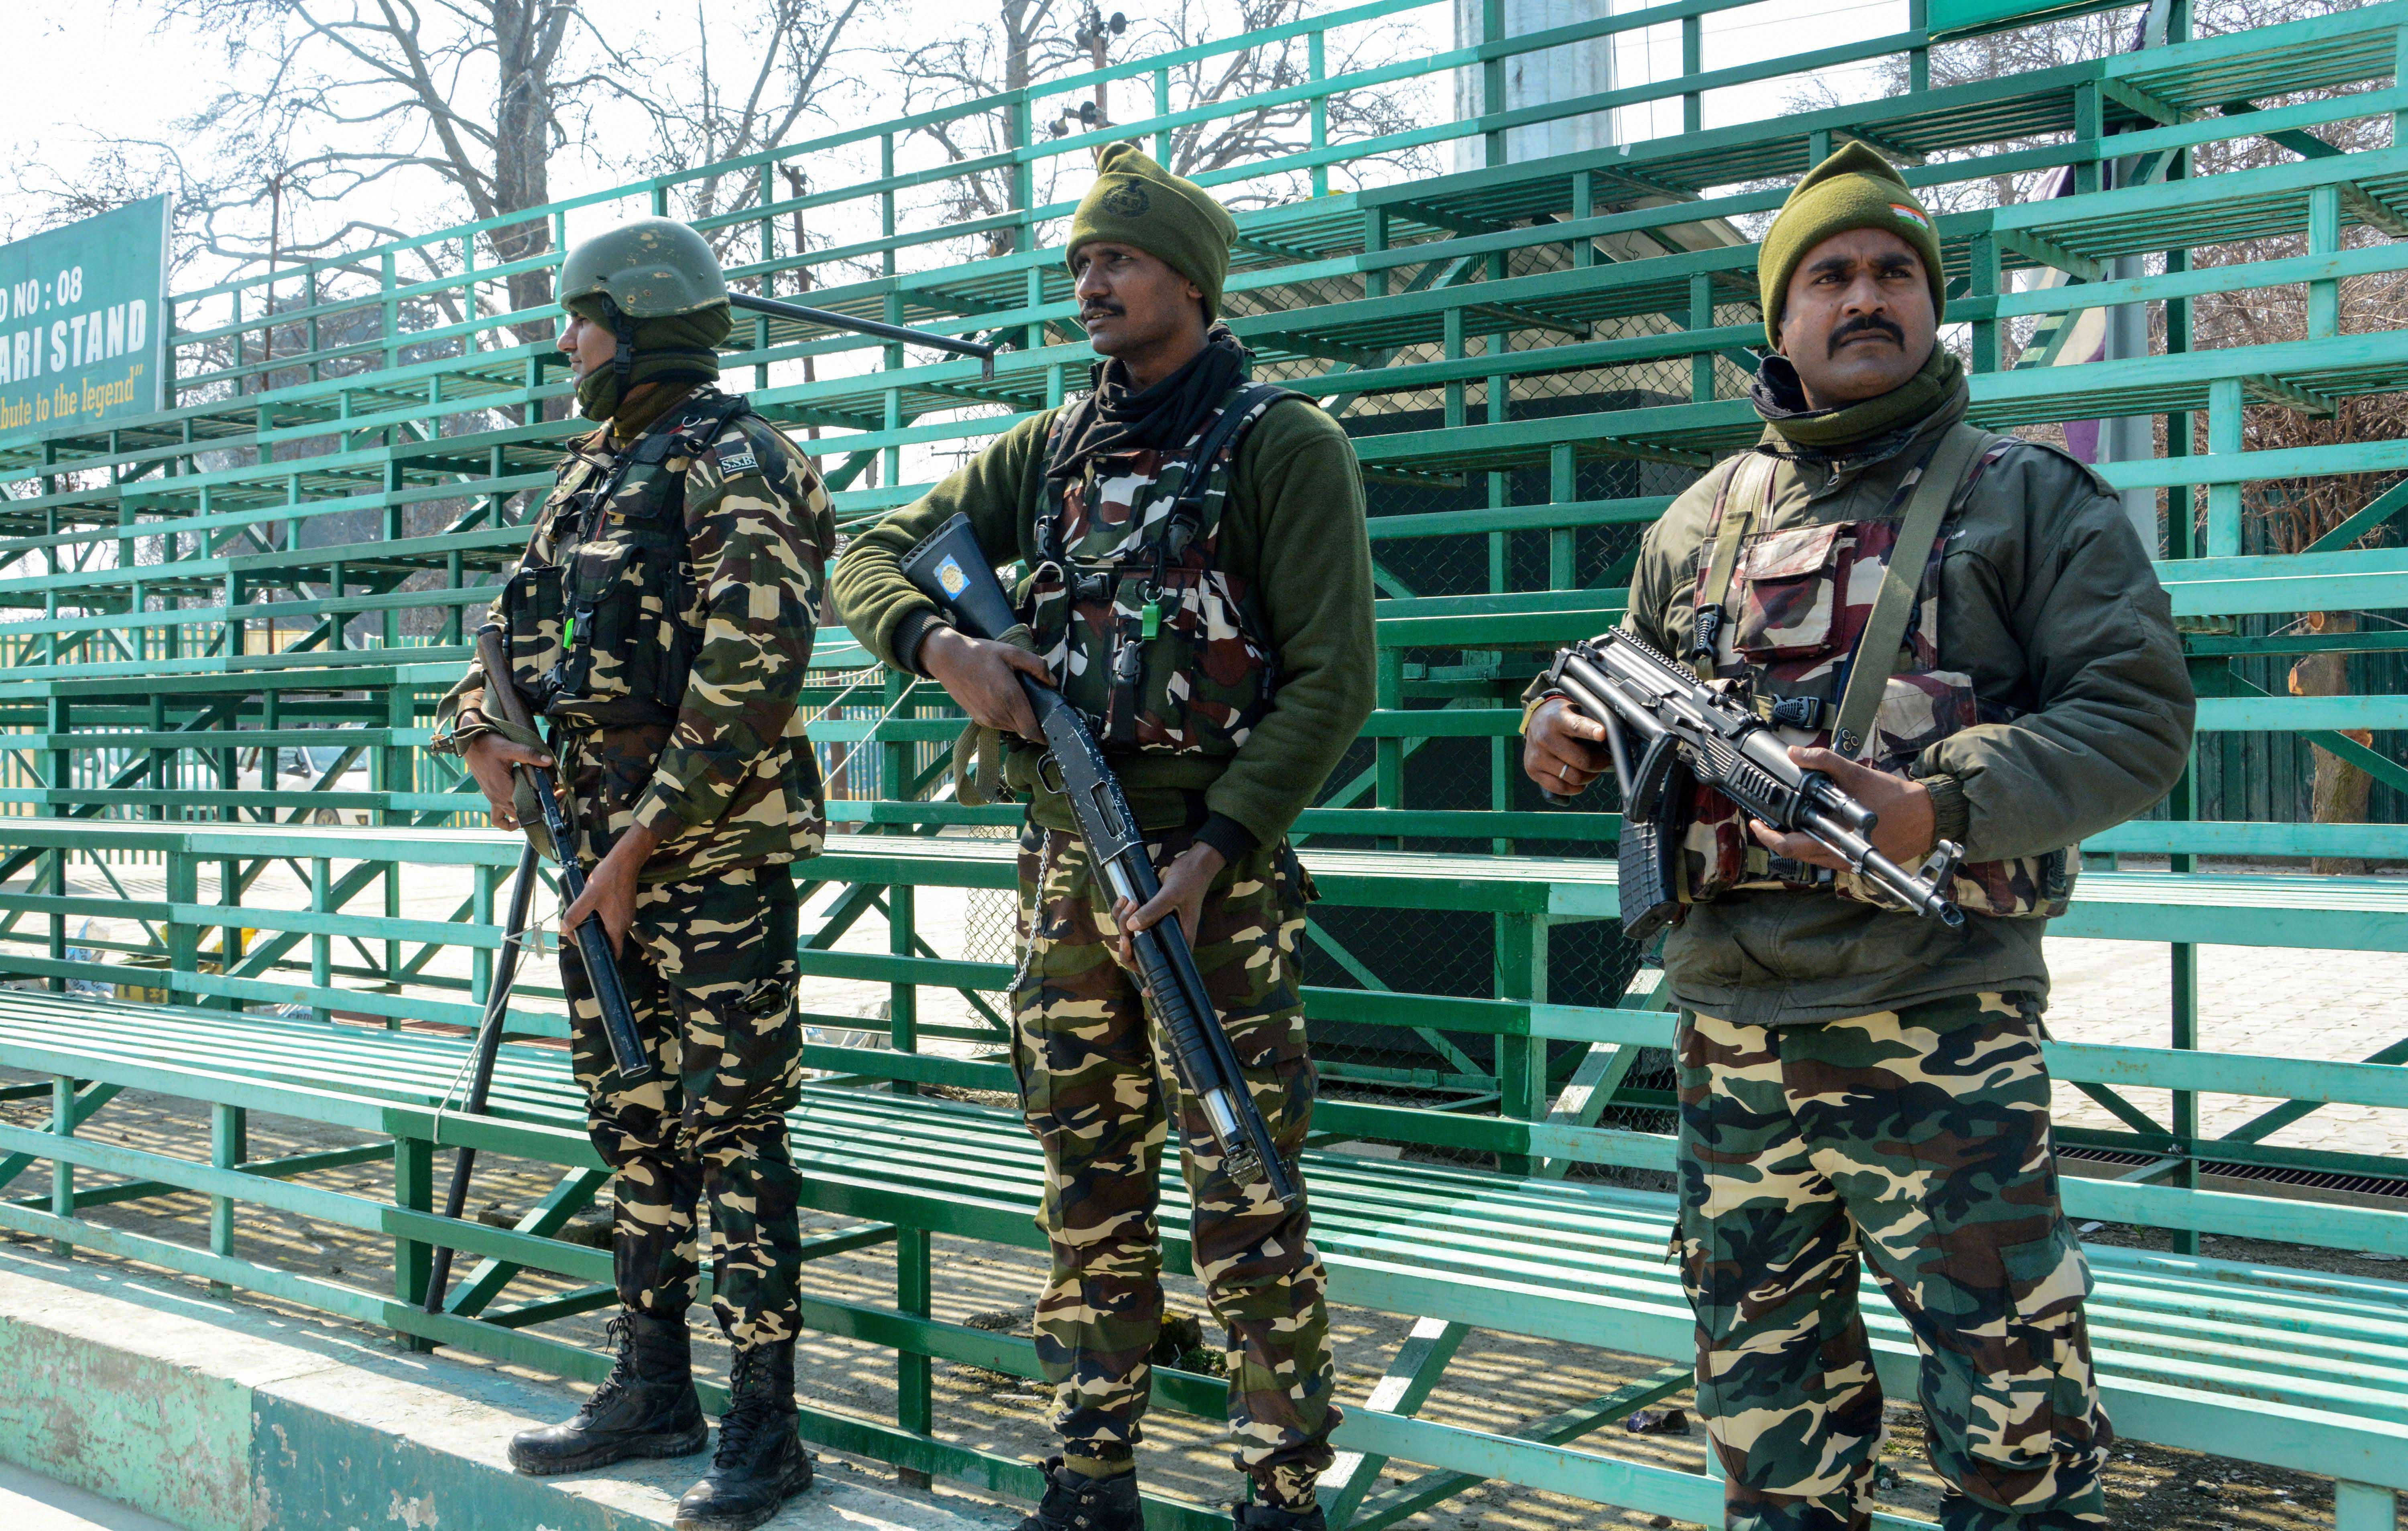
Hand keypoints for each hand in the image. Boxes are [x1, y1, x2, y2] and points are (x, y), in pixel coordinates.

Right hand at [462, 731, 552, 828]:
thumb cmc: (489, 745)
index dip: (546, 800)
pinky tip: (518, 819)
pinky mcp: (491, 797)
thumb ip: (530, 755)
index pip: (530, 803)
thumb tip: (548, 761)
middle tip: (557, 794)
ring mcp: (493, 800)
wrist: (470, 744)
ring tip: (544, 801)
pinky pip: (498, 818)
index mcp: (504, 789)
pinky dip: (508, 822)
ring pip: (514, 815)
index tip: (558, 792)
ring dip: (529, 812)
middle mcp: (498, 798)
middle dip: (542, 806)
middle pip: (525, 812)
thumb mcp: (510, 748)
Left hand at [559, 823, 659, 956]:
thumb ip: (575, 915)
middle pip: (610, 939)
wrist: (625, 860)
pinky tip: (593, 906)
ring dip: (597, 925)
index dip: (601, 954)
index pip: (614, 952)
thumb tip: (564, 929)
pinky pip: (614, 918)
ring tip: (583, 915)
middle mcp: (625, 923)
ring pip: (611, 927)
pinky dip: (603, 917)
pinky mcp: (626, 905)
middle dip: (593, 936)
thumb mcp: (587, 898)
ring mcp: (627, 914)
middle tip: (577, 927)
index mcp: (617, 926)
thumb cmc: (607, 879)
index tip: (586, 946)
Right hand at [920, 625, 1051, 741]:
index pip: (1032, 729)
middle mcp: (999, 713)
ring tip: (1021, 701)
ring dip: (1020, 720)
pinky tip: (1005, 701)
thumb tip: (1052, 682)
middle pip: (1024, 730)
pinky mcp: (979, 719)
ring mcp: (987, 719)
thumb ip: (1036, 666)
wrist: (948, 659)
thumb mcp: (1011, 652)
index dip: (1044, 734)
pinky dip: (1007, 718)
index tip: (1053, 730)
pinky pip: (1000, 725)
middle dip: (1034, 724)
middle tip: (1040, 708)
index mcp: (1010, 698)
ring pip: (1012, 728)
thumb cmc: (980, 654)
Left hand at [1109, 841, 1225, 967]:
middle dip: (1127, 940)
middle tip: (1126, 925)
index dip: (1144, 966)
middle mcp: (1168, 935)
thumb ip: (1153, 910)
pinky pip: (1131, 918)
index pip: (1161, 964)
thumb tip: (1131, 926)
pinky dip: (1124, 910)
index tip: (1134, 958)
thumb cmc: (1191, 879)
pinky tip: (1124, 898)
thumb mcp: (1172, 894)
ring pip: (1133, 933)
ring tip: (1128, 901)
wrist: (1195, 862)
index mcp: (1179, 938)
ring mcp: (1158, 924)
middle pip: (1141, 951)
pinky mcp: (1151, 912)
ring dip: (1123, 919)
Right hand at [1522, 696, 1612, 796]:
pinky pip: (1560, 788)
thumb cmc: (1563, 717)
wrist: (1536, 720)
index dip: (1590, 731)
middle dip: (1600, 763)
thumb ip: (1591, 724)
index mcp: (1557, 719)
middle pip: (1581, 761)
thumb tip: (1610, 741)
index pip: (1576, 726)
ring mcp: (1537, 756)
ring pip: (1573, 778)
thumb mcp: (1576, 711)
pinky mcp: (1532, 771)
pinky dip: (1574, 788)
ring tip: (1592, 769)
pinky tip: (1578, 779)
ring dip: (1589, 776)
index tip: (1602, 734)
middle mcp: (1545, 738)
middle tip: (1606, 760)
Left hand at [1748, 747, 1935, 871]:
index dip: (1766, 836)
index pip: (1788, 847)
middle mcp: (1837, 857)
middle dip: (1776, 838)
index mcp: (1833, 841)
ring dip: (1796, 841)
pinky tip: (1815, 826)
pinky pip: (1827, 856)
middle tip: (1765, 821)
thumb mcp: (1856, 774)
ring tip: (1786, 821)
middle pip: (1795, 854)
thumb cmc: (1894, 799)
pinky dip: (1815, 843)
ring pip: (1810, 857)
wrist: (1926, 817)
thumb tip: (1795, 753)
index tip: (1755, 824)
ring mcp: (1847, 862)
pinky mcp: (1856, 862)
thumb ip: (1824, 762)